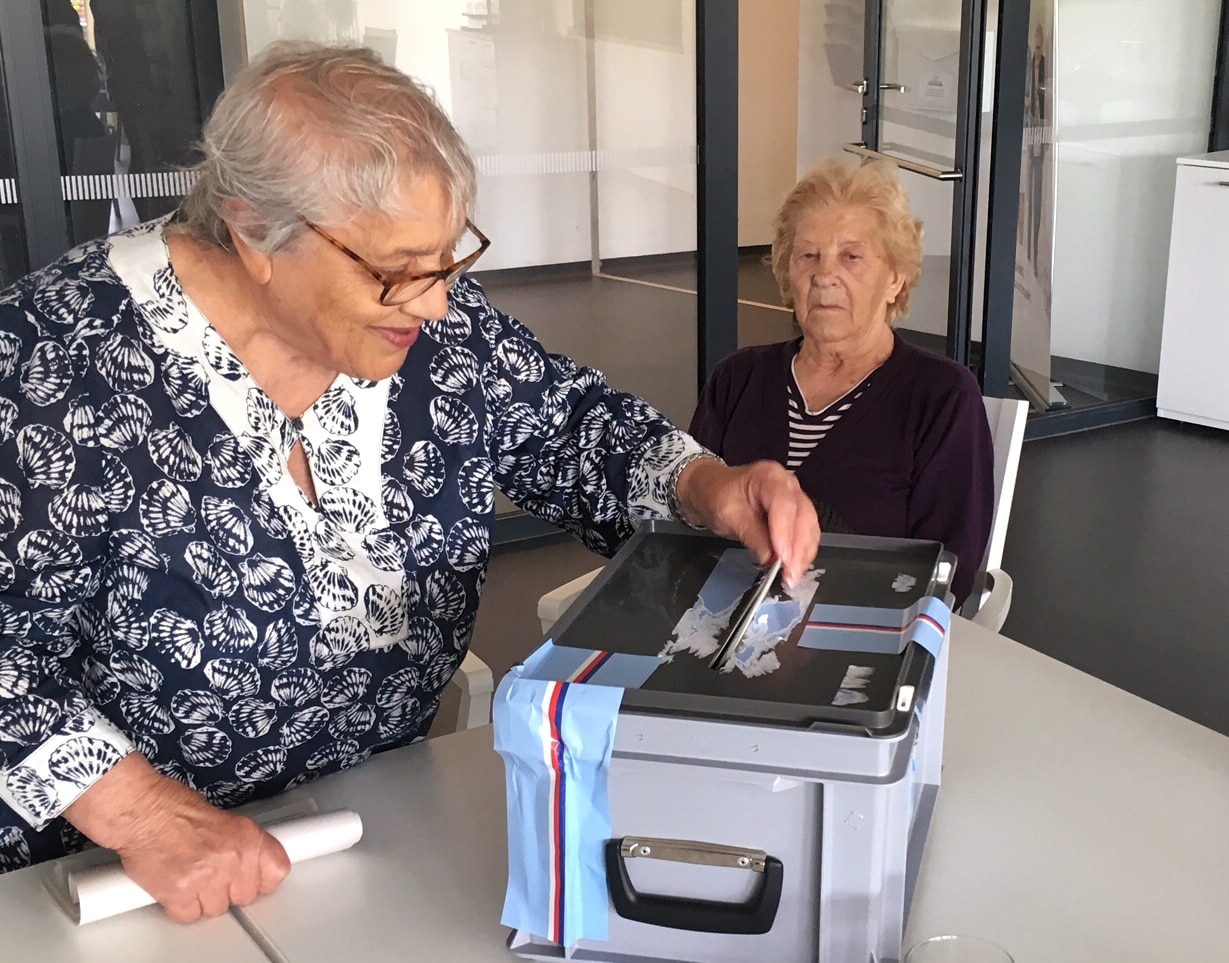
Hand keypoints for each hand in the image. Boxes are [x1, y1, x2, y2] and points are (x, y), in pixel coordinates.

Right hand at [64, 754, 289, 922]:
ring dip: (204, 898)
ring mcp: (207, 879)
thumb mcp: (226, 819)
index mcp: (248, 837)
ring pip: (217, 909)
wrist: (141, 811)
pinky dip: (181, 906)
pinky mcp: (180, 894)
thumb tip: (251, 864)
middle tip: (212, 872)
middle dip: (230, 888)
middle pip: (246, 896)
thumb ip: (243, 844)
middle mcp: (232, 859)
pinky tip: (176, 886)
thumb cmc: (175, 808)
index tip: (254, 876)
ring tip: (191, 874)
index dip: (263, 877)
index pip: (277, 872)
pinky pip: (189, 916)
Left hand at [674, 458, 819, 586]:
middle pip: (803, 516)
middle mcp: (787, 485)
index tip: (783, 558)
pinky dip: (802, 551)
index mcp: (768, 477)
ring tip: (792, 575)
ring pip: (809, 527)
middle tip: (790, 574)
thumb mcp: (728, 515)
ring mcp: (794, 498)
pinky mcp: (795, 513)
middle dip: (799, 548)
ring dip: (803, 553)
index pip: (784, 505)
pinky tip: (794, 566)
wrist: (712, 490)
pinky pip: (806, 532)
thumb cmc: (717, 496)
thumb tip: (771, 558)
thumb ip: (752, 535)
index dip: (786, 534)